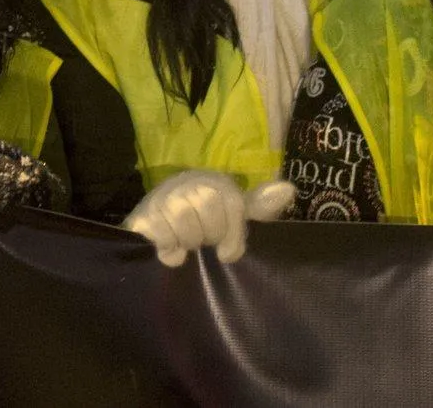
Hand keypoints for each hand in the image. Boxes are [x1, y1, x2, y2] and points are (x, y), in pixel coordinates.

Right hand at [124, 170, 293, 266]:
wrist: (154, 220)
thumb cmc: (201, 219)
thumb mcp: (233, 212)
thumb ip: (259, 206)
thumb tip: (289, 190)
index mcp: (213, 182)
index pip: (233, 203)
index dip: (233, 233)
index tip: (227, 250)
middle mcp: (188, 183)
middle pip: (209, 215)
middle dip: (208, 236)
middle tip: (201, 240)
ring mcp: (163, 197)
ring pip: (186, 226)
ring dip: (188, 243)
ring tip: (185, 242)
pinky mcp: (143, 216)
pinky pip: (162, 236)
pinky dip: (169, 249)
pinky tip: (168, 247)